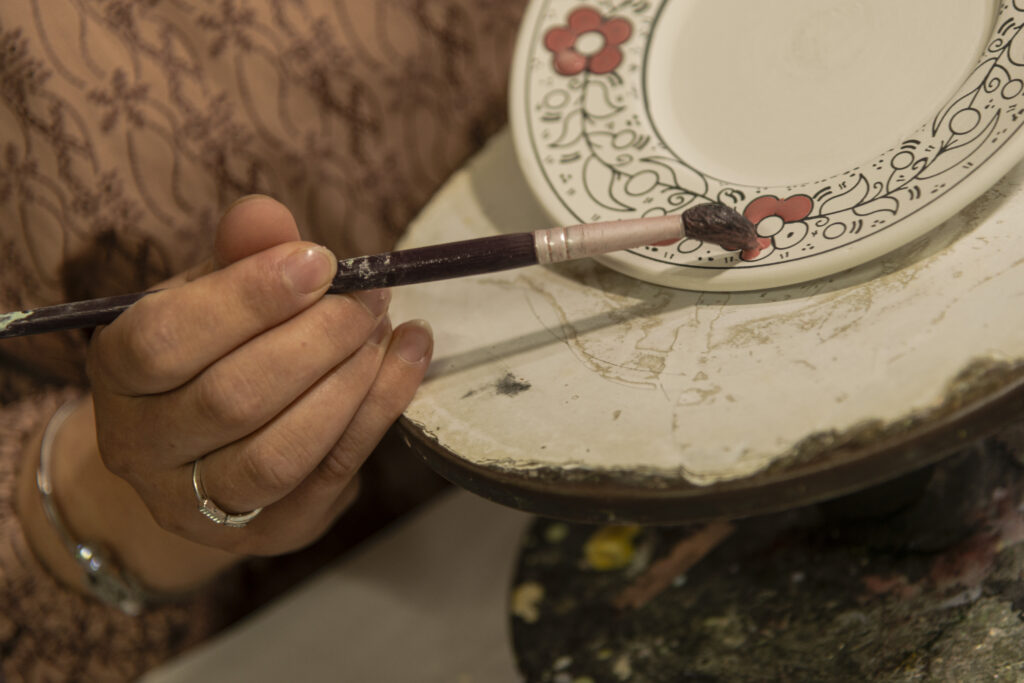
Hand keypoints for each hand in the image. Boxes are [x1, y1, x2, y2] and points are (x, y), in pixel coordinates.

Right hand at [86, 195, 432, 557]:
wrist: (202, 454)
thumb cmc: (210, 353)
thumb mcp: (210, 292)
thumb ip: (238, 253)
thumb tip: (269, 216)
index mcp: (118, 375)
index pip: (163, 341)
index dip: (247, 299)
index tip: (320, 261)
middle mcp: (142, 450)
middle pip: (231, 399)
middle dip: (317, 339)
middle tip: (370, 296)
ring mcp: (201, 506)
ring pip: (280, 454)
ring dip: (350, 382)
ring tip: (386, 329)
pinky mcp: (270, 534)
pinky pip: (331, 476)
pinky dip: (379, 411)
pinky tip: (409, 358)